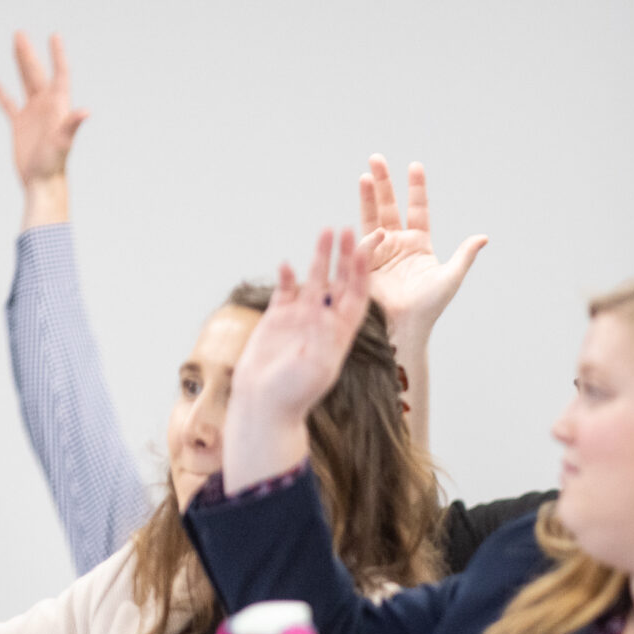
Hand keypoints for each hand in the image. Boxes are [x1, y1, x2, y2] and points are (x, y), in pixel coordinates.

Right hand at [0, 32, 87, 227]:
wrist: (43, 182)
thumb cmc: (54, 164)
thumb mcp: (62, 141)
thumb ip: (72, 125)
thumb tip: (86, 111)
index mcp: (58, 107)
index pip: (60, 75)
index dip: (57, 56)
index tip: (54, 36)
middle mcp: (47, 107)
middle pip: (37, 74)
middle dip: (29, 54)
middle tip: (19, 33)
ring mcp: (33, 114)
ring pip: (24, 83)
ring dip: (19, 64)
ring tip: (13, 45)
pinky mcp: (20, 124)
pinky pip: (8, 103)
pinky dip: (0, 92)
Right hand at [224, 230, 371, 488]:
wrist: (264, 404)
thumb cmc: (294, 393)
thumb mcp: (317, 367)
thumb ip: (323, 340)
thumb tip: (326, 317)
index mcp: (342, 334)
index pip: (358, 295)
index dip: (363, 272)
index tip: (368, 250)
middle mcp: (325, 322)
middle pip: (340, 281)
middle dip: (346, 256)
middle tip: (352, 228)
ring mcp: (302, 319)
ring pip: (314, 280)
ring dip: (320, 257)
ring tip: (326, 231)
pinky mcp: (278, 320)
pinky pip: (285, 292)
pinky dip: (288, 277)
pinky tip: (288, 263)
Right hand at [357, 157, 488, 345]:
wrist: (407, 326)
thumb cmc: (431, 306)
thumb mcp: (451, 277)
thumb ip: (465, 255)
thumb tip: (484, 236)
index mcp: (419, 243)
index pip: (417, 209)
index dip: (416, 188)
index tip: (415, 165)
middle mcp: (397, 243)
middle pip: (389, 206)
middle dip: (383, 183)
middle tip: (377, 158)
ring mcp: (379, 251)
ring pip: (372, 217)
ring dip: (368, 196)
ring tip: (366, 173)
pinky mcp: (364, 262)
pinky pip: (366, 244)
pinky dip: (371, 238)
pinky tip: (378, 233)